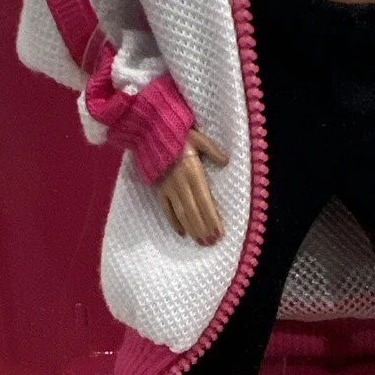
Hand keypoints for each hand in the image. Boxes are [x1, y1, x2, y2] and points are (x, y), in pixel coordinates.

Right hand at [156, 130, 228, 245]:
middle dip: (203, 229)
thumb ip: (212, 150)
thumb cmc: (176, 134)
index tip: (219, 233)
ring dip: (191, 229)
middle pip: (194, 212)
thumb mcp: (198, 138)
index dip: (212, 219)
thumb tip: (225, 161)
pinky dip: (173, 221)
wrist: (149, 131)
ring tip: (200, 241)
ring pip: (181, 213)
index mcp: (193, 173)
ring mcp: (168, 188)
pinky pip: (166, 209)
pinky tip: (182, 232)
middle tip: (211, 243)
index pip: (205, 201)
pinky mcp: (158, 189)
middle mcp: (181, 184)